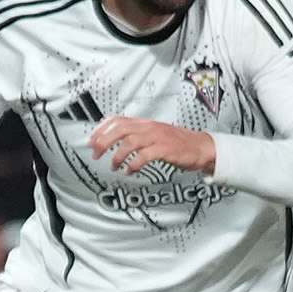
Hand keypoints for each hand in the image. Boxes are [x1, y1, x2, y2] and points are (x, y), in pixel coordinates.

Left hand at [90, 115, 214, 175]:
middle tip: (96, 154)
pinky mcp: (165, 149)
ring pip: (130, 142)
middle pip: (120, 129)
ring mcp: (157, 138)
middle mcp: (149, 127)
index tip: (92, 141)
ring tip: (114, 165)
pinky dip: (134, 164)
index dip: (101, 129)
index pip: (117, 120)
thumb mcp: (154, 133)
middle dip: (104, 141)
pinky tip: (130, 171)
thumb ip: (137, 134)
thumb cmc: (177, 142)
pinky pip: (144, 156)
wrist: (201, 147)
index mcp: (145, 123)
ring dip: (118, 155)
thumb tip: (115, 139)